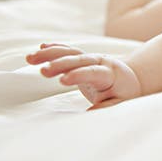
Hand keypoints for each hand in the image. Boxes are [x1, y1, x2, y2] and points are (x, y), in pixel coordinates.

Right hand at [26, 43, 141, 109]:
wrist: (130, 77)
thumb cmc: (125, 92)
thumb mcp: (122, 101)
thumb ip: (108, 106)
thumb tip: (90, 113)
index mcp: (109, 74)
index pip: (93, 72)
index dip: (78, 74)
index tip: (62, 80)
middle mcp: (99, 62)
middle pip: (78, 60)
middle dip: (60, 64)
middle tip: (43, 71)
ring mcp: (90, 58)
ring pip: (70, 53)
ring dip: (51, 54)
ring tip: (31, 58)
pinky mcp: (82, 58)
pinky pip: (68, 51)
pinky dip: (55, 49)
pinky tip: (41, 48)